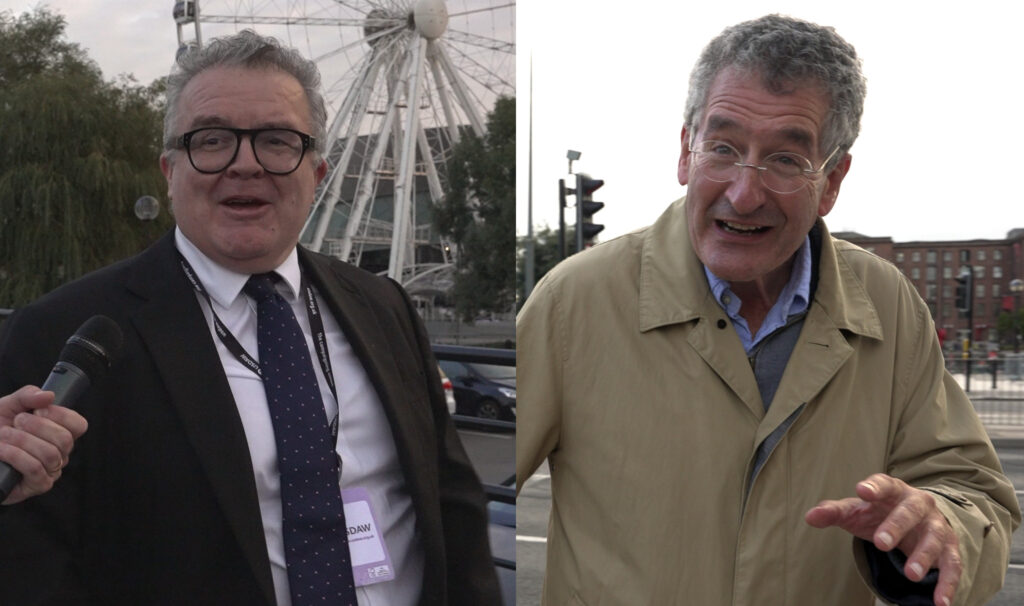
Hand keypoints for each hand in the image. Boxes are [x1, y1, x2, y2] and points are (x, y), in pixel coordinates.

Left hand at [0, 385, 88, 504]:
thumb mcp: (8, 406)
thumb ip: (28, 396)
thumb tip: (49, 395)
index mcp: (58, 433)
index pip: (78, 425)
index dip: (62, 415)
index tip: (38, 409)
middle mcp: (60, 453)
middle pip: (65, 439)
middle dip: (38, 426)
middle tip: (16, 421)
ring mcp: (51, 471)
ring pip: (50, 454)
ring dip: (23, 441)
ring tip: (3, 434)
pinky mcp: (38, 485)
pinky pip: (35, 469)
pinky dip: (16, 456)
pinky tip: (2, 450)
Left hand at [805, 473, 960, 605]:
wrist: (915, 519)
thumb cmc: (878, 512)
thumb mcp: (855, 511)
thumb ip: (834, 512)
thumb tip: (810, 517)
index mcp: (893, 490)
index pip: (884, 483)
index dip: (874, 486)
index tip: (862, 491)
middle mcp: (919, 504)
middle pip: (910, 511)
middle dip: (896, 526)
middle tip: (881, 544)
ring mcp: (936, 525)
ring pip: (934, 538)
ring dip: (924, 556)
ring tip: (911, 575)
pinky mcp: (949, 548)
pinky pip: (952, 565)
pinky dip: (948, 583)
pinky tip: (940, 603)